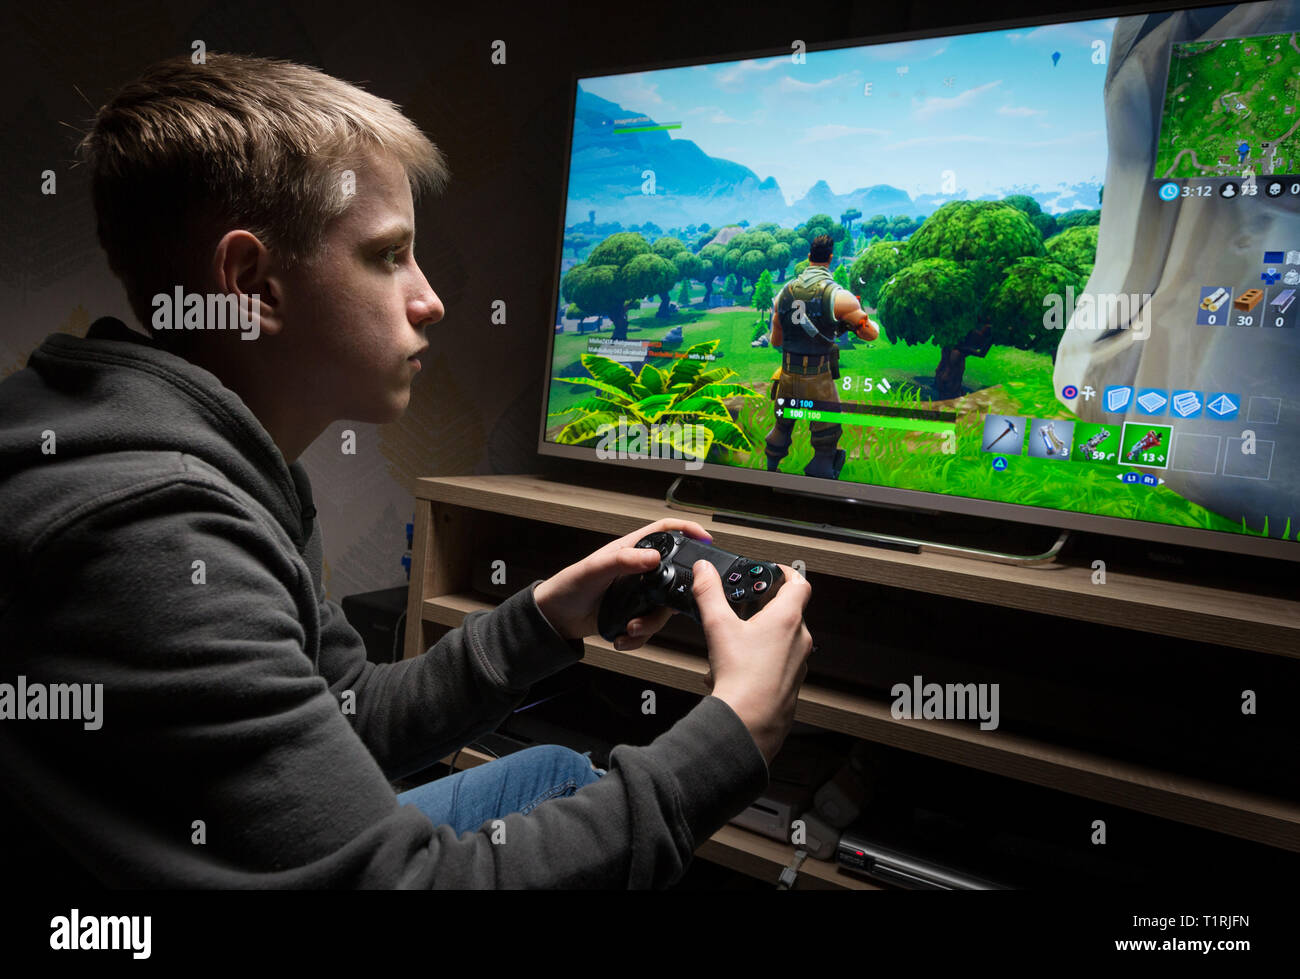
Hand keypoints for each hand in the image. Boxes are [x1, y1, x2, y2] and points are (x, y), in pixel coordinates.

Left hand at [533, 518, 712, 644]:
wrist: (555, 619)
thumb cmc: (568, 586)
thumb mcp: (593, 569)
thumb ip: (622, 560)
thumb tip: (652, 557)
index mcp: (630, 551)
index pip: (665, 532)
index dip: (687, 530)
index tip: (705, 539)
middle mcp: (638, 571)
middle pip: (673, 576)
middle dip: (673, 596)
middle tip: (668, 607)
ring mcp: (638, 594)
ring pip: (663, 608)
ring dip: (650, 624)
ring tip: (631, 629)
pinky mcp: (634, 614)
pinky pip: (649, 627)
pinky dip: (639, 637)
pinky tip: (623, 637)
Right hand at [692, 561, 812, 765]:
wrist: (750, 722)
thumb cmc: (742, 678)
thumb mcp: (718, 627)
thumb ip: (709, 593)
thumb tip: (705, 571)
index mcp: (788, 619)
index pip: (800, 583)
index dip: (788, 573)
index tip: (774, 571)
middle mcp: (799, 639)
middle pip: (789, 611)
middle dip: (765, 607)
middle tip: (745, 608)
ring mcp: (799, 662)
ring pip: (783, 638)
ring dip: (761, 634)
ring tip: (734, 643)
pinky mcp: (792, 681)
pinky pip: (778, 662)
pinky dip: (761, 659)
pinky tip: (736, 669)